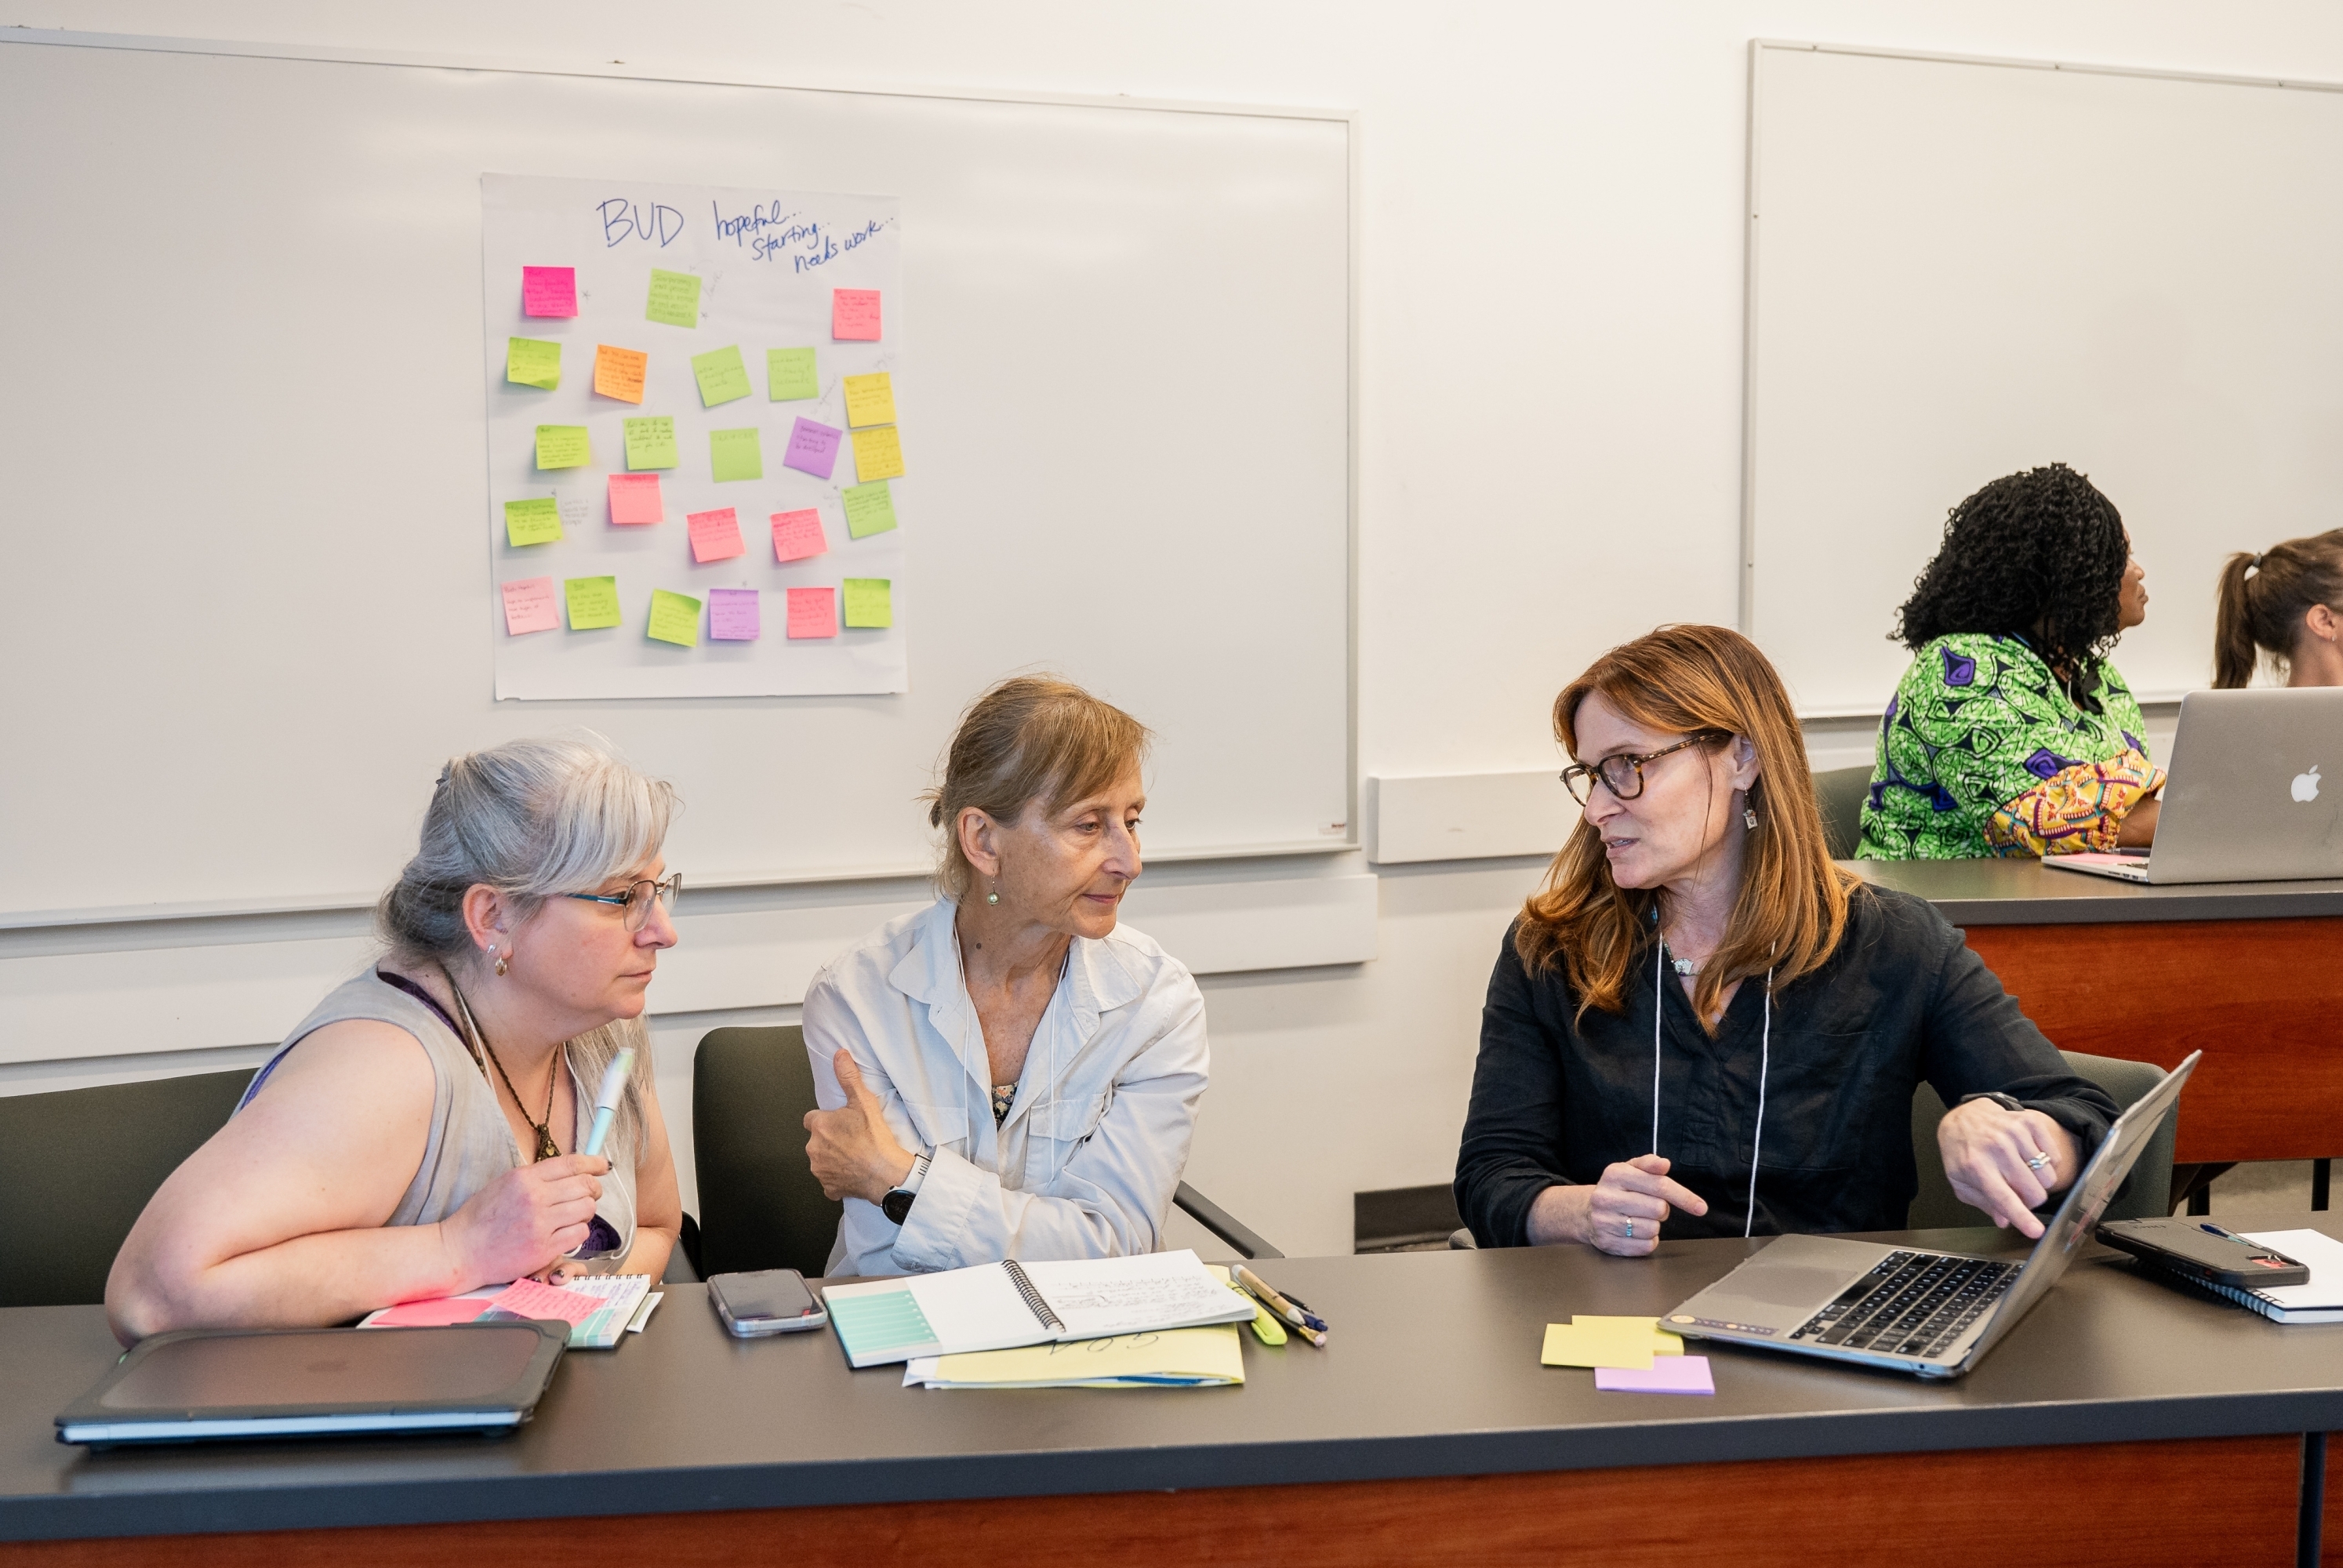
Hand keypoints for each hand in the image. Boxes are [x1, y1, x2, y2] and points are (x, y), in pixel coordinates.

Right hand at [441, 1154, 606, 1284]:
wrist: (460, 1251)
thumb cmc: (479, 1219)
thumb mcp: (505, 1184)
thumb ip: (536, 1177)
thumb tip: (569, 1171)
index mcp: (524, 1177)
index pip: (571, 1163)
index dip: (593, 1163)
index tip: (603, 1165)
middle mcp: (534, 1197)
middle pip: (585, 1186)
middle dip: (594, 1189)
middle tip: (591, 1195)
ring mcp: (540, 1224)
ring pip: (587, 1209)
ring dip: (585, 1212)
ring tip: (573, 1216)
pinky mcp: (544, 1248)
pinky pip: (579, 1234)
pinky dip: (577, 1232)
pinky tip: (565, 1233)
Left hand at [804, 1050, 915, 1204]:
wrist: (886, 1173)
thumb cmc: (875, 1139)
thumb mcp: (864, 1102)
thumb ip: (848, 1077)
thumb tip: (839, 1056)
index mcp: (819, 1127)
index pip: (812, 1120)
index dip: (826, 1121)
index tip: (840, 1124)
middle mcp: (814, 1149)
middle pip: (817, 1140)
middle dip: (829, 1139)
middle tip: (851, 1139)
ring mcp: (820, 1170)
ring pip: (821, 1160)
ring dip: (832, 1158)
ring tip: (854, 1155)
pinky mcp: (828, 1187)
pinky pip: (829, 1181)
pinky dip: (838, 1177)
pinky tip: (852, 1172)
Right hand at [1530, 1155, 1708, 1254]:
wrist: (1585, 1213)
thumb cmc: (1616, 1190)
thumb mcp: (1629, 1169)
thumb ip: (1648, 1164)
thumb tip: (1664, 1163)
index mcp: (1614, 1174)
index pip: (1659, 1185)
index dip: (1683, 1196)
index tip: (1700, 1207)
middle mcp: (1606, 1197)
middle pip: (1658, 1209)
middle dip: (1661, 1209)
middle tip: (1650, 1207)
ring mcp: (1605, 1222)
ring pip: (1653, 1229)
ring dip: (1653, 1225)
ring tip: (1638, 1218)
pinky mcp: (1608, 1243)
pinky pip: (1645, 1246)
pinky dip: (1647, 1241)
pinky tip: (1634, 1232)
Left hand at [1938, 1100, 2079, 1237]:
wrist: (1965, 1116)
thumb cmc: (1963, 1152)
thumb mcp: (1960, 1180)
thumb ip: (1983, 1202)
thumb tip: (2004, 1221)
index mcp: (1976, 1166)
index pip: (2003, 1198)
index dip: (2022, 1217)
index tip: (2036, 1231)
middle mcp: (1996, 1148)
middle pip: (2034, 1192)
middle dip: (2029, 1200)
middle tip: (2017, 1190)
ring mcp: (2015, 1133)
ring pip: (2048, 1177)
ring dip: (2038, 1181)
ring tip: (2020, 1172)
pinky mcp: (2030, 1123)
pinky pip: (2055, 1157)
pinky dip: (2047, 1163)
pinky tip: (2029, 1157)